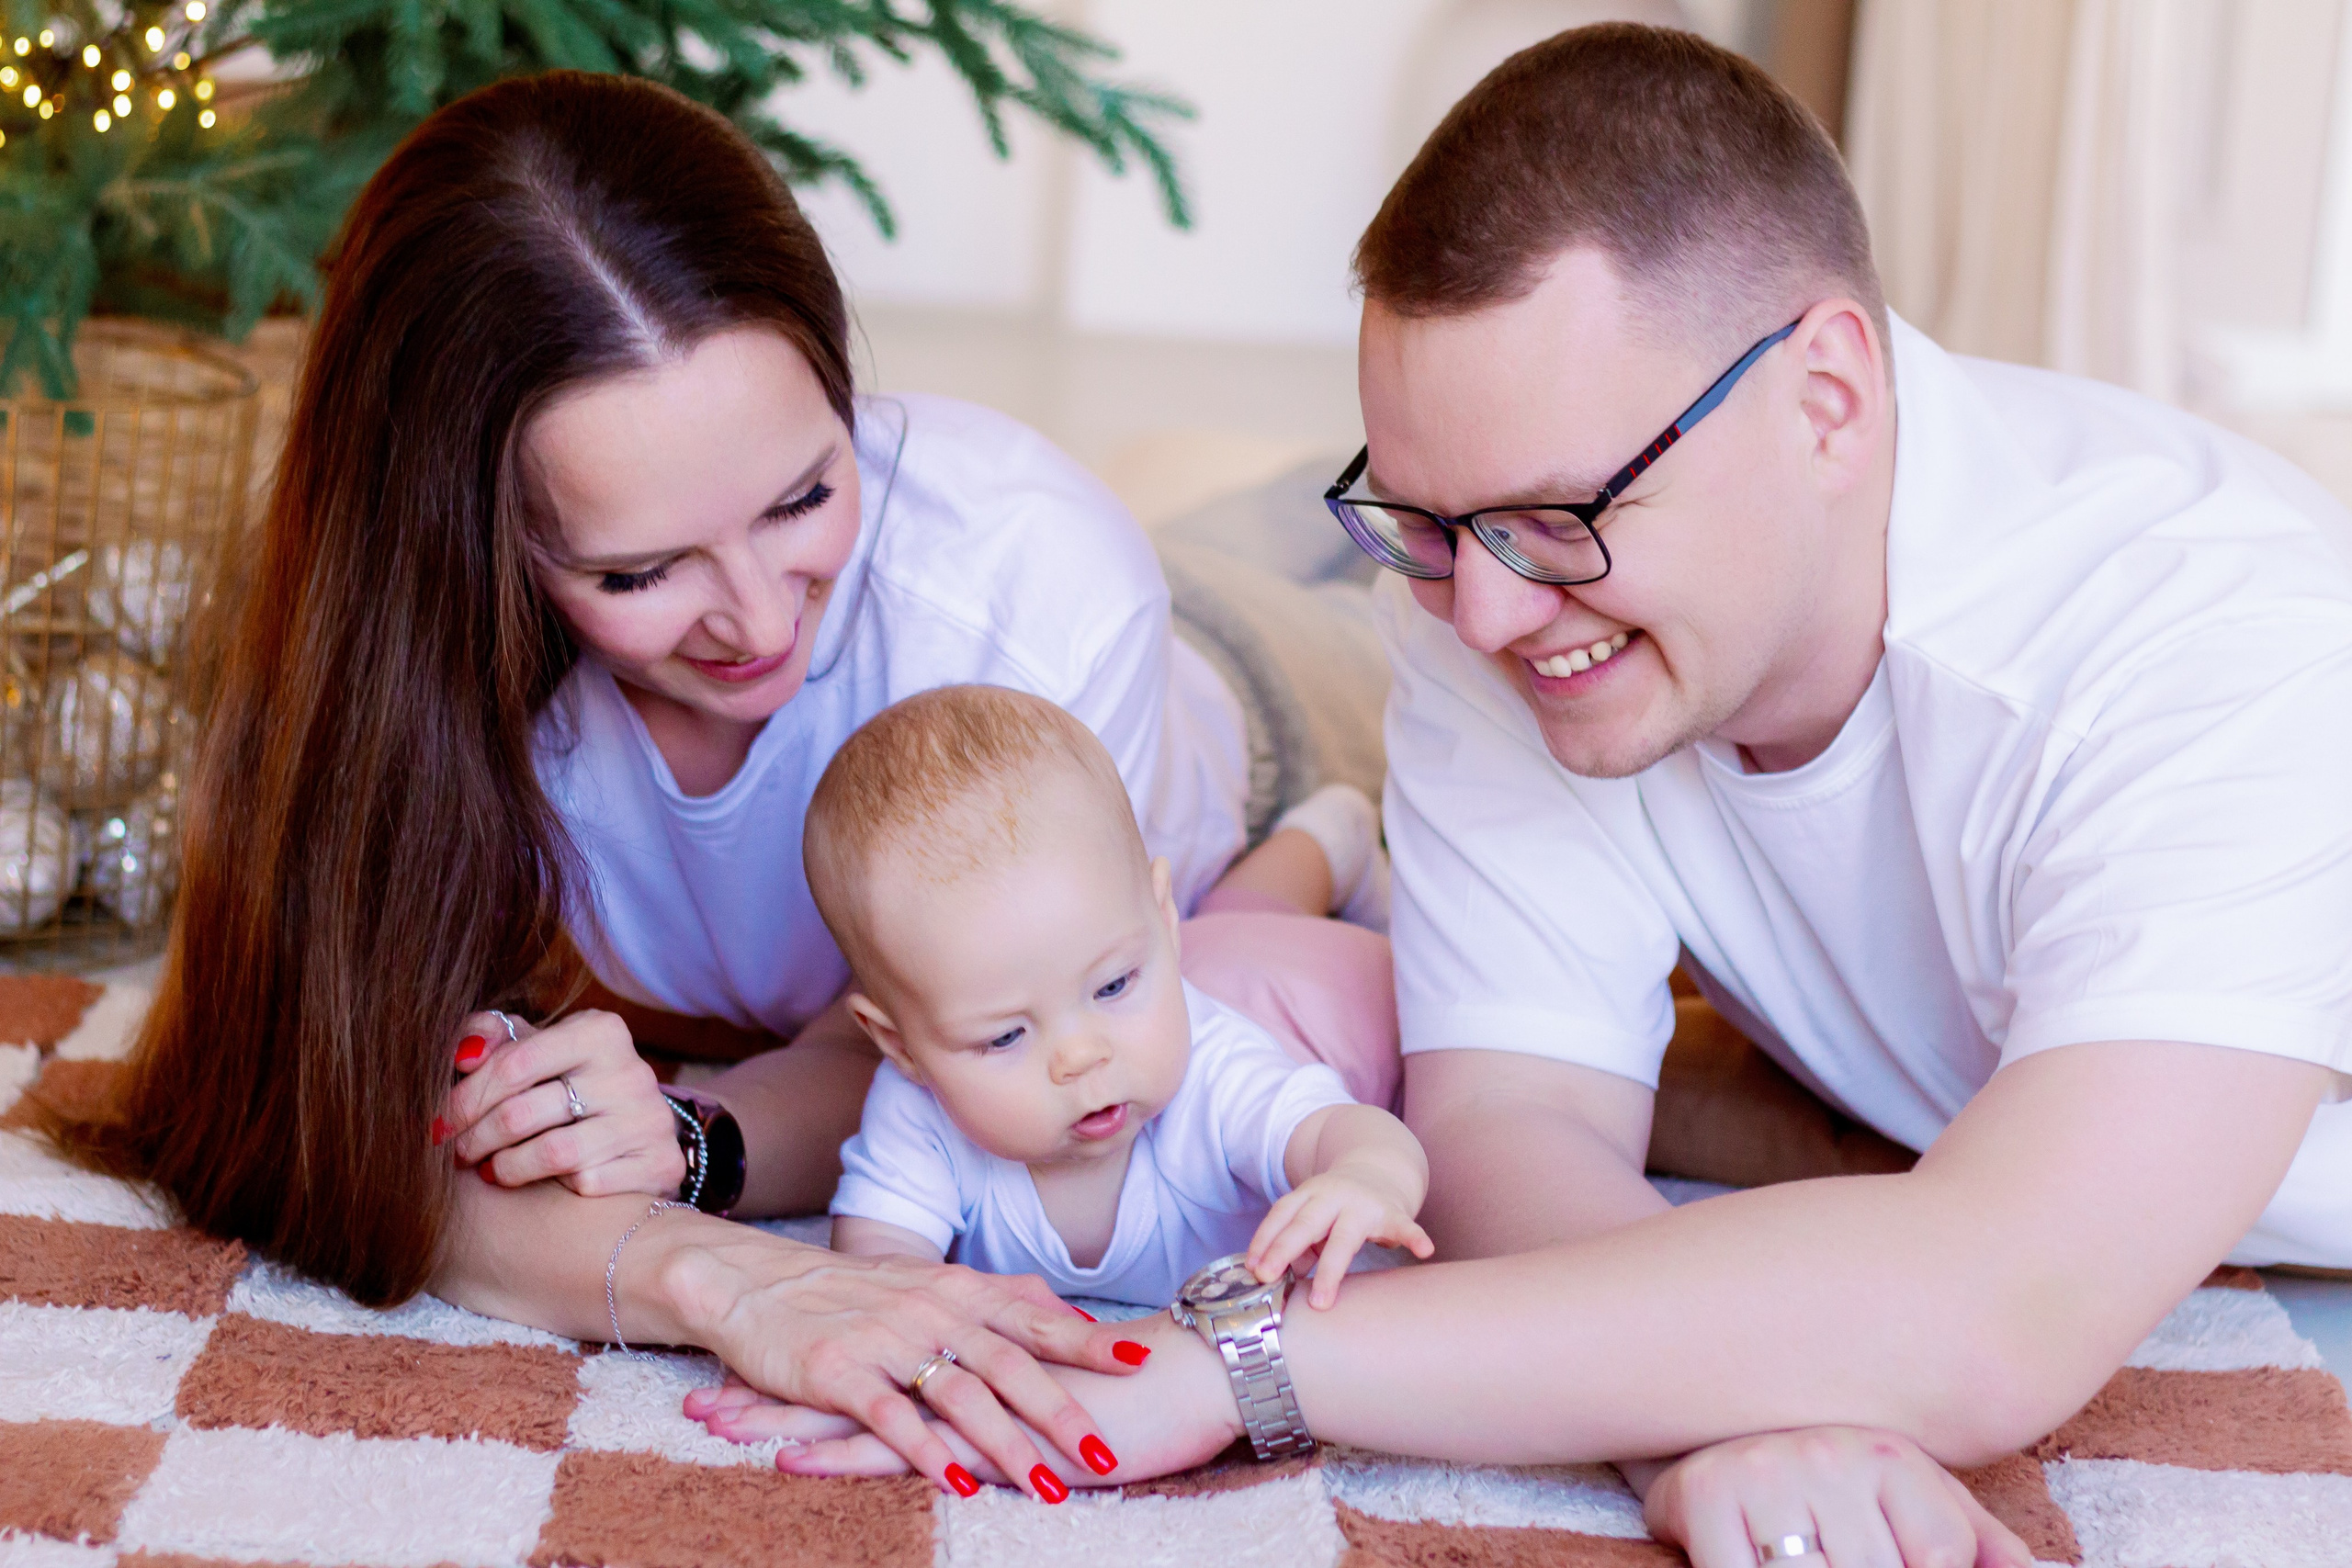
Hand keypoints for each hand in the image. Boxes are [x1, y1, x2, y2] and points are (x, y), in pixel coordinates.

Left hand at [443, 1009, 685, 1198]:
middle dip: (475, 1139)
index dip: (465, 1098)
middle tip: (457, 1153)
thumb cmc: (573, 1082)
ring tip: (492, 1169)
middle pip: (523, 1113)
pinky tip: (545, 1183)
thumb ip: (495, 1038)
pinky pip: (588, 1183)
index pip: (514, 1063)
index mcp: (600, 1032)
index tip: (439, 1122)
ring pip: (553, 1154)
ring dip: (507, 1168)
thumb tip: (463, 1054)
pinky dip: (557, 1187)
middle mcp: (631, 1072)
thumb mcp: (540, 1049)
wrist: (641, 1126)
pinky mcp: (659, 1163)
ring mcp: (648, 1119)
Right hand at [674, 1236, 1164, 1501]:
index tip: (1143, 1358)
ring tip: (1047, 1486)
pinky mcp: (840, 1372)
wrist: (752, 1279)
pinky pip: (893, 1415)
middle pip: (1009, 1362)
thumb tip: (1066, 1313)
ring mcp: (886, 1340)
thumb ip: (996, 1298)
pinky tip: (958, 1482)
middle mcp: (929, 1310)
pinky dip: (928, 1450)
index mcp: (956, 1289)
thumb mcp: (930, 1283)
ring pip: (959, 1394)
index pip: (1035, 1315)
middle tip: (1107, 1453)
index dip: (1088, 1340)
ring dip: (1006, 1444)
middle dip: (1061, 1411)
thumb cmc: (850, 1291)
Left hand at [1246, 1164, 1434, 1307]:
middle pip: (1306, 1223)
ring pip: (1345, 1237)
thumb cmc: (1337, 1206)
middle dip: (1285, 1249)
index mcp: (1309, 1194)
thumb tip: (1282, 1274)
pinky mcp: (1393, 1213)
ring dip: (1331, 1269)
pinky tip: (1424, 1251)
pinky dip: (1415, 1237)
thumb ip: (1297, 1244)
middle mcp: (1333, 1196)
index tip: (1252, 1268)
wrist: (1380, 1169)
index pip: (1281, 1215)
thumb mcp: (1313, 1217)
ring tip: (1321, 1302)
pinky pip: (1405, 1226)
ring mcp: (1364, 1204)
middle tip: (1267, 1278)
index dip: (1265, 1240)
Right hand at [1639, 1427, 2033, 1567]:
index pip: (1941, 1554)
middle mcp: (1829, 1453)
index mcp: (1891, 1457)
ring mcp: (1763, 1472)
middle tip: (1835, 1555)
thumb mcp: (1914, 1508)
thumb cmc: (1831, 1496)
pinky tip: (1759, 1561)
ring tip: (1809, 1553)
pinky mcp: (1703, 1495)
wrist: (1712, 1444)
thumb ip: (1981, 1545)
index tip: (1890, 1562)